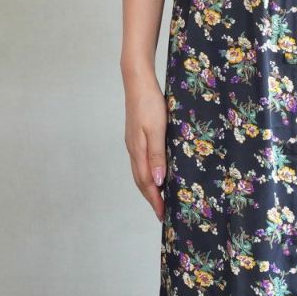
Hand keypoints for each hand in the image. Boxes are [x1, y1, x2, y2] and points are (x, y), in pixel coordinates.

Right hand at [122, 65, 166, 221]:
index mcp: (138, 151)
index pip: (146, 183)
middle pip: (141, 181)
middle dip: (151, 199)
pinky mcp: (136, 137)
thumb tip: (157, 181)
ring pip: (140, 173)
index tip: (163, 215)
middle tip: (162, 214)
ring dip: (149, 189)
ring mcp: (133, 143)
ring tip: (159, 200)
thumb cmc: (149, 103)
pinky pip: (141, 163)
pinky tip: (156, 175)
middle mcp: (133, 150)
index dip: (155, 200)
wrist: (137, 80)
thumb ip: (157, 155)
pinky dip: (148, 175)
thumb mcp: (157, 129)